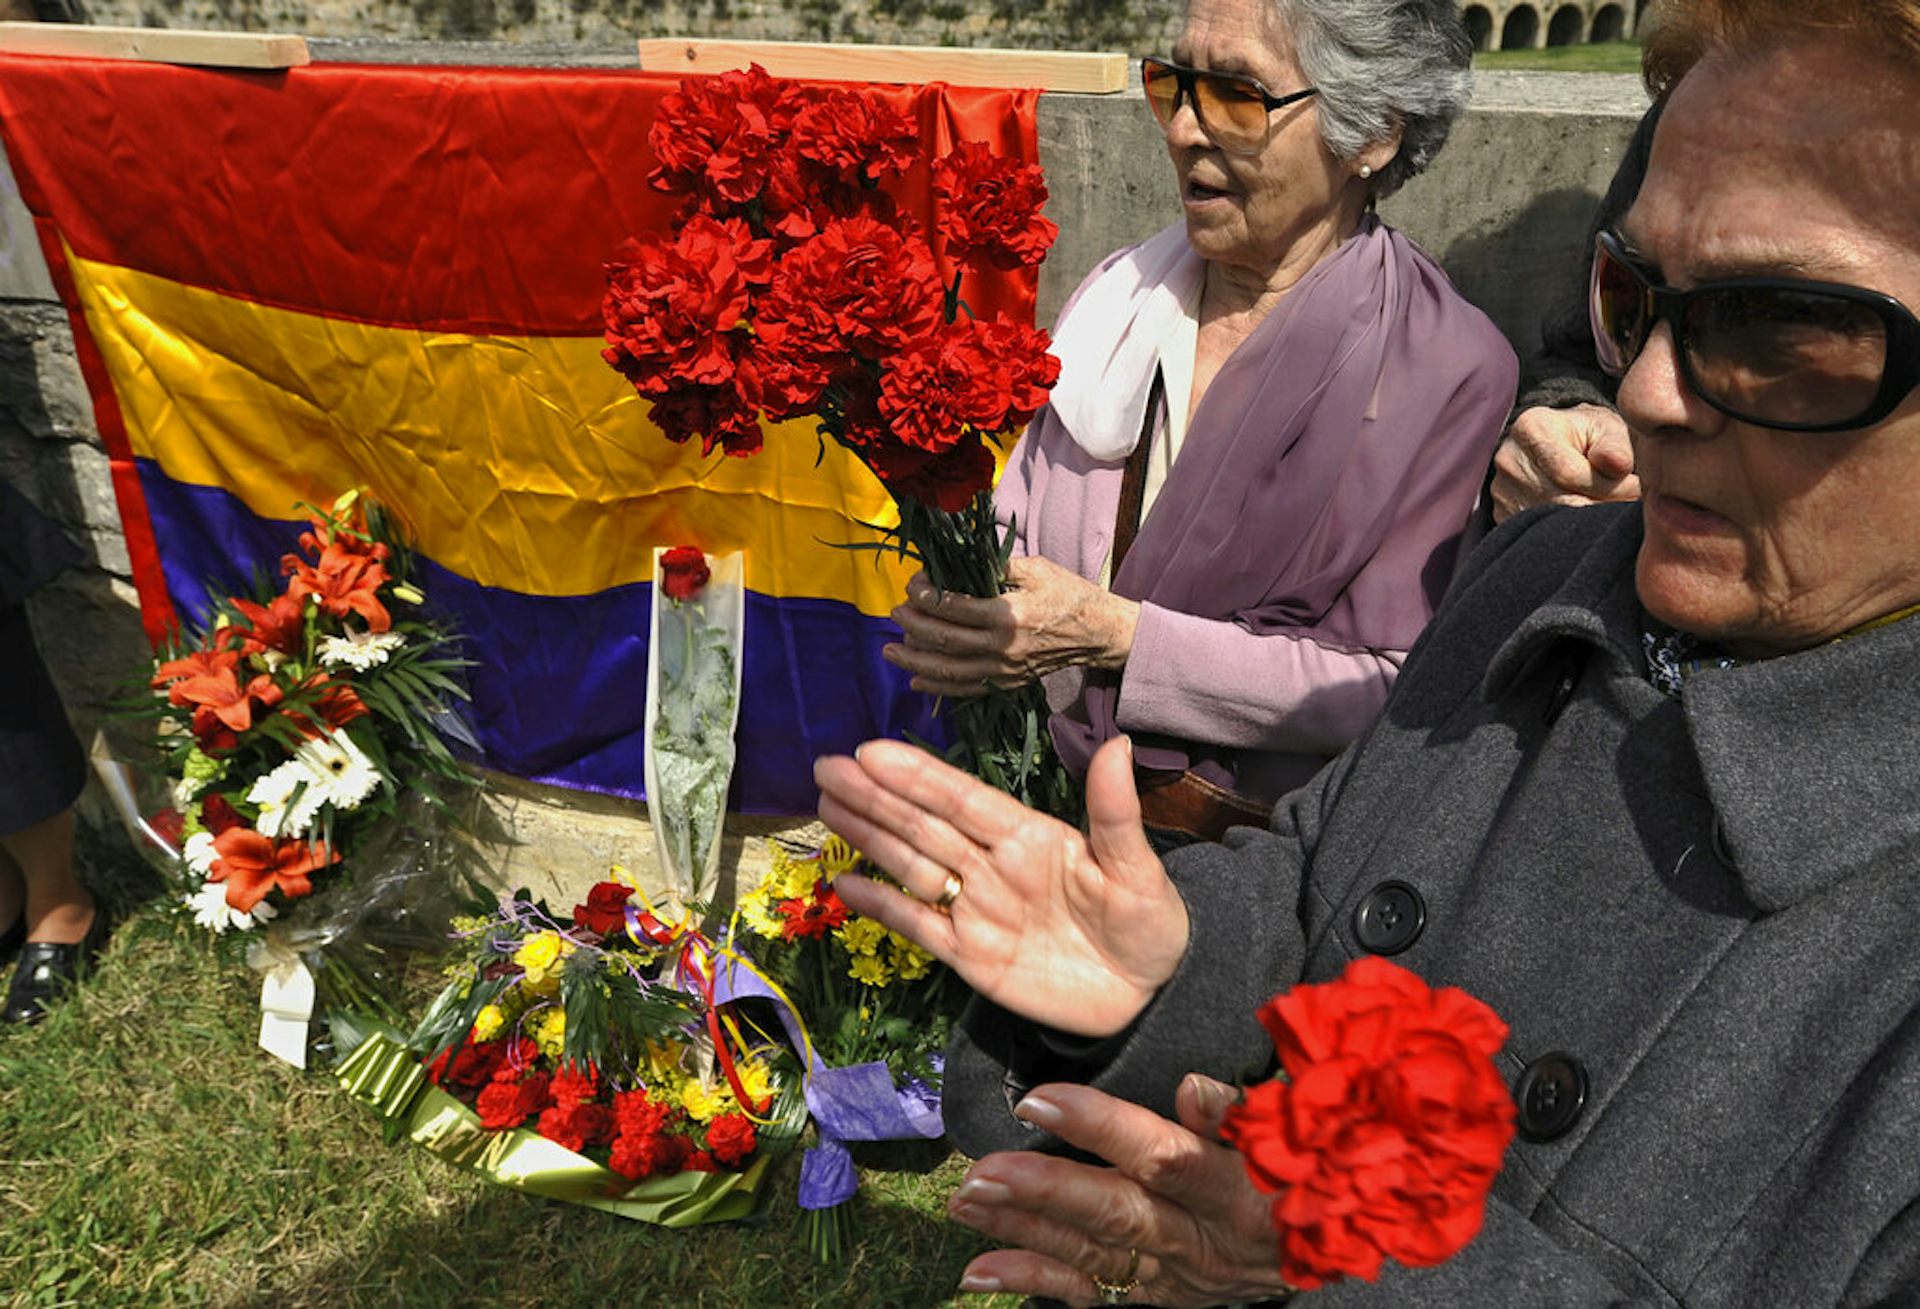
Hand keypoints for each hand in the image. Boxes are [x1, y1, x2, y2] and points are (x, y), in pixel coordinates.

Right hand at [813, 735, 1186, 1037]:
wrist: (1150, 995)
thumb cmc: (1149, 922)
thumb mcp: (1137, 868)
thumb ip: (1116, 812)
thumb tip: (1119, 744)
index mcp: (1030, 835)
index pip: (963, 799)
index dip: (918, 776)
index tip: (872, 751)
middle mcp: (994, 864)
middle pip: (924, 825)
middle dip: (876, 797)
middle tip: (826, 766)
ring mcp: (977, 908)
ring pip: (912, 865)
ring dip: (870, 836)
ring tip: (826, 804)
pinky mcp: (970, 956)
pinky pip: (918, 926)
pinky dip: (882, 907)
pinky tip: (847, 882)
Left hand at [882, 556, 1140, 698]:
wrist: (1097, 633)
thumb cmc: (1067, 593)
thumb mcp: (1035, 568)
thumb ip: (995, 565)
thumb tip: (956, 561)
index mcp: (1008, 614)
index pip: (953, 606)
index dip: (926, 594)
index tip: (913, 583)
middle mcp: (1003, 647)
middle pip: (945, 639)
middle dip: (913, 625)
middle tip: (896, 612)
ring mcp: (1004, 670)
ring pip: (949, 670)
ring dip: (915, 660)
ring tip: (890, 650)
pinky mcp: (1007, 684)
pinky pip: (966, 689)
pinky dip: (938, 687)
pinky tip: (916, 681)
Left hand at [948, 1076, 1292, 1307]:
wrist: (1331, 1243)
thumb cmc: (1306, 1167)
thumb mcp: (1291, 1131)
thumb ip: (1239, 1112)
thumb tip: (1190, 1088)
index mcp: (1236, 1189)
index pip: (1162, 1156)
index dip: (1100, 1128)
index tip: (1039, 1099)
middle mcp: (1202, 1240)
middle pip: (1115, 1214)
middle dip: (1043, 1192)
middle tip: (982, 1171)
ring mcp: (1177, 1275)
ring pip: (1091, 1253)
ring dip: (1022, 1231)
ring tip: (965, 1205)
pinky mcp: (1160, 1297)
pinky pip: (1091, 1293)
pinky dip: (1033, 1281)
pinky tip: (977, 1273)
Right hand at [1489, 403, 1639, 523]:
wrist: (1558, 443)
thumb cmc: (1589, 435)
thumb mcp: (1608, 428)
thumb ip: (1616, 446)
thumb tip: (1618, 467)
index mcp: (1532, 429)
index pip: (1570, 474)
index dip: (1609, 487)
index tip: (1635, 487)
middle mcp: (1508, 460)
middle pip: (1559, 501)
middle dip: (1600, 506)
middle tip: (1624, 504)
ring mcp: (1501, 491)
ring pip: (1550, 522)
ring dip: (1585, 522)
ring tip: (1605, 507)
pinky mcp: (1502, 514)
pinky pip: (1538, 533)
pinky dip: (1566, 532)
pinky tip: (1582, 517)